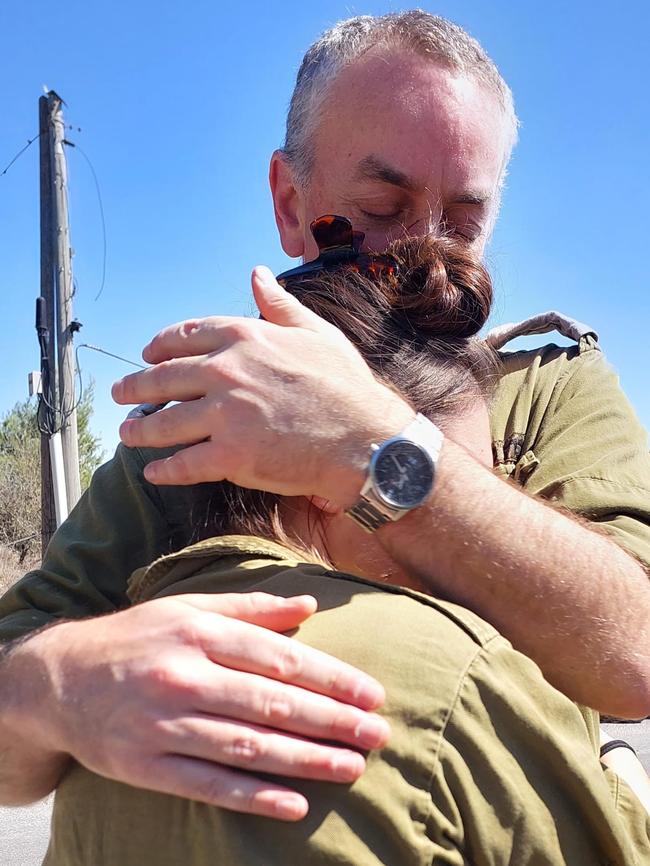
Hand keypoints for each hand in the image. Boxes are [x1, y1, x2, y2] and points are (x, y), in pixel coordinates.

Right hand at [7, 593, 388, 819]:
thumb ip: (251, 608)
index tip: (372, 694)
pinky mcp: (145, 766)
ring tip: (350, 767)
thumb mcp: (188, 608)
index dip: (332, 678)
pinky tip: (293, 804)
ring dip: (305, 760)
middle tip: (378, 735)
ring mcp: (163, 725)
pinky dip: (253, 797)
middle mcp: (184, 676)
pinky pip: (207, 785)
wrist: (60, 679)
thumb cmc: (137, 636)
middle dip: (331, 720)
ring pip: (247, 747)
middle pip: (272, 703)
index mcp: (199, 633)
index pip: (281, 658)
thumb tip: (310, 604)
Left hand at [112, 266, 412, 504]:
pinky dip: (164, 469)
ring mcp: (226, 415)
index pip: (185, 336)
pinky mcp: (230, 457)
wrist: (367, 439)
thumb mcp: (316, 332)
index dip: (159, 346)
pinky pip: (184, 464)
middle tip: (119, 393)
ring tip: (127, 434)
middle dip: (135, 387)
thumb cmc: (346, 385)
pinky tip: (154, 471)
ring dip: (140, 430)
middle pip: (163, 378)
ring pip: (165, 423)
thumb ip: (279, 304)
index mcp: (245, 336)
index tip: (147, 354)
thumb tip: (256, 273)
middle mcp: (227, 371)